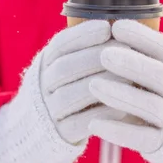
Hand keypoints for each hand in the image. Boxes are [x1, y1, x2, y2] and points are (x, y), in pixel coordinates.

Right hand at [0, 20, 123, 162]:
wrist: (33, 132)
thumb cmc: (62, 90)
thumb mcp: (62, 67)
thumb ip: (82, 51)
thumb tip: (118, 28)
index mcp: (44, 64)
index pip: (59, 45)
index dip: (83, 35)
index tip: (107, 28)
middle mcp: (42, 86)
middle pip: (65, 68)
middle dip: (96, 56)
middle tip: (125, 49)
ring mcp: (49, 111)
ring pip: (73, 95)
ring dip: (102, 84)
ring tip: (129, 77)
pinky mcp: (59, 135)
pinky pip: (81, 123)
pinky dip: (102, 114)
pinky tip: (123, 107)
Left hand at [88, 20, 162, 152]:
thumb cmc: (160, 93)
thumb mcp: (160, 70)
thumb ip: (141, 54)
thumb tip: (106, 26)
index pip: (162, 48)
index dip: (141, 36)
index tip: (116, 27)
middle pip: (158, 74)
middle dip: (130, 63)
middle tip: (103, 55)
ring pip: (150, 105)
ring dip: (120, 94)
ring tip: (93, 85)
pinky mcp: (161, 143)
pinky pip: (141, 137)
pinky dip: (117, 131)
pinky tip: (93, 124)